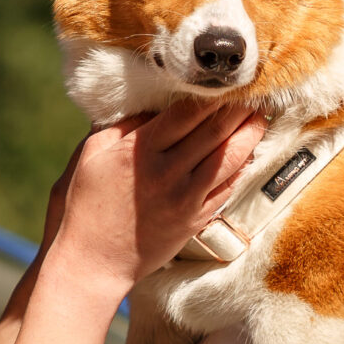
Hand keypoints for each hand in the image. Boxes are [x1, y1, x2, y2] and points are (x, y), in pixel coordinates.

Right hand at [49, 100, 266, 291]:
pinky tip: (249, 154)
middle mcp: (168, 172)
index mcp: (140, 151)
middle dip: (239, 109)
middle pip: (215, 132)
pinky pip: (227, 189)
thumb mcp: (91, 155)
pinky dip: (242, 168)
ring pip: (230, 159)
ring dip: (250, 135)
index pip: (187, 113)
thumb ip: (122, 126)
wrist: (91, 263)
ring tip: (260, 117)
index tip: (225, 81)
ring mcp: (185, 199)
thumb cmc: (83, 206)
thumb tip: (148, 104)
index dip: (211, 94)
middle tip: (255, 91)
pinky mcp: (195, 220)